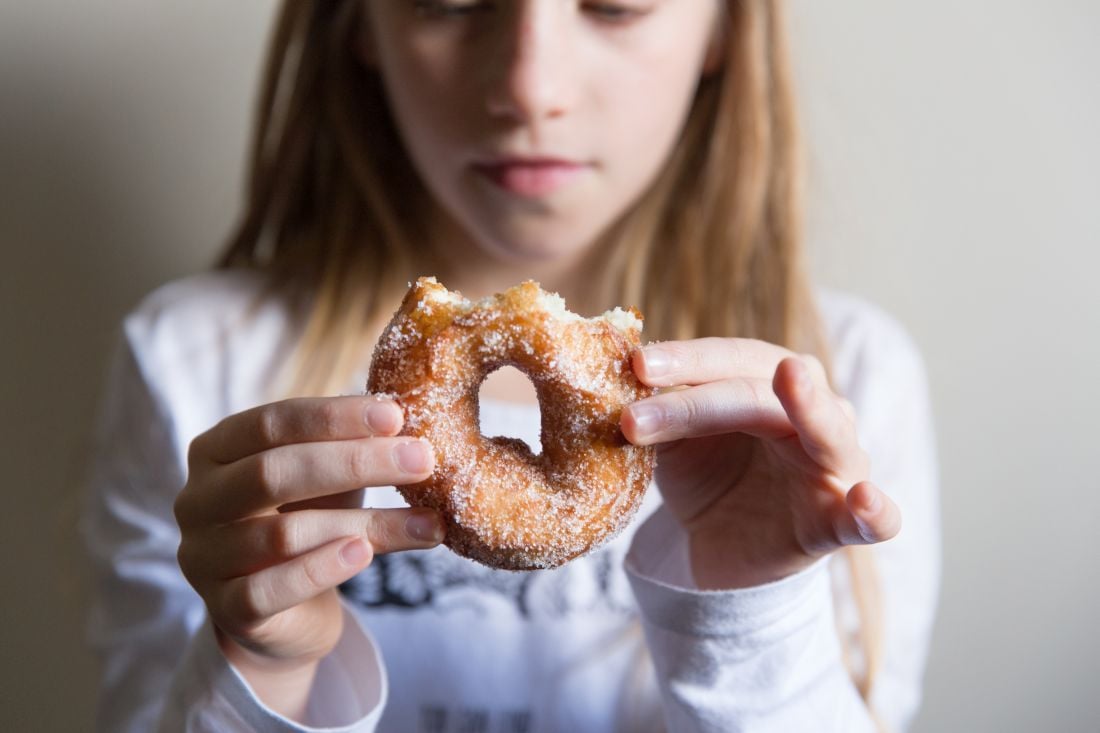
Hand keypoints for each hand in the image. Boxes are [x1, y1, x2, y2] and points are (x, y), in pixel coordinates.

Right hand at [174, 395, 440, 716]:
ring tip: (427, 522)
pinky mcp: (225, 609)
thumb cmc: (308, 520)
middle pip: (273, 472)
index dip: (335, 418)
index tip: (397, 417)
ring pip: (283, 534)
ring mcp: (203, 557)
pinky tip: (365, 554)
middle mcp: (197, 500)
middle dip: (356, 463)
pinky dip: (321, 569)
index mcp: (215, 450)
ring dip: (364, 524)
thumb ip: (353, 449)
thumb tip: (411, 430)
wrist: (287, 610)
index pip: (271, 423)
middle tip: (422, 460)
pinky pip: (270, 589)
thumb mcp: (328, 478)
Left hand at [621, 338, 900, 589]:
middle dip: (700, 396)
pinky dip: (877, 511)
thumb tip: (614, 373)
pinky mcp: (839, 524)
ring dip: (804, 407)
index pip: (731, 360)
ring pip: (825, 432)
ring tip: (791, 379)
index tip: (634, 365)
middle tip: (641, 397)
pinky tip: (865, 500)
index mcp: (771, 383)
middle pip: (765, 391)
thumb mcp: (675, 440)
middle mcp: (813, 413)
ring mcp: (834, 466)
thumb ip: (659, 408)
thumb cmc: (706, 478)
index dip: (685, 359)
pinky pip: (872, 520)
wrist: (720, 551)